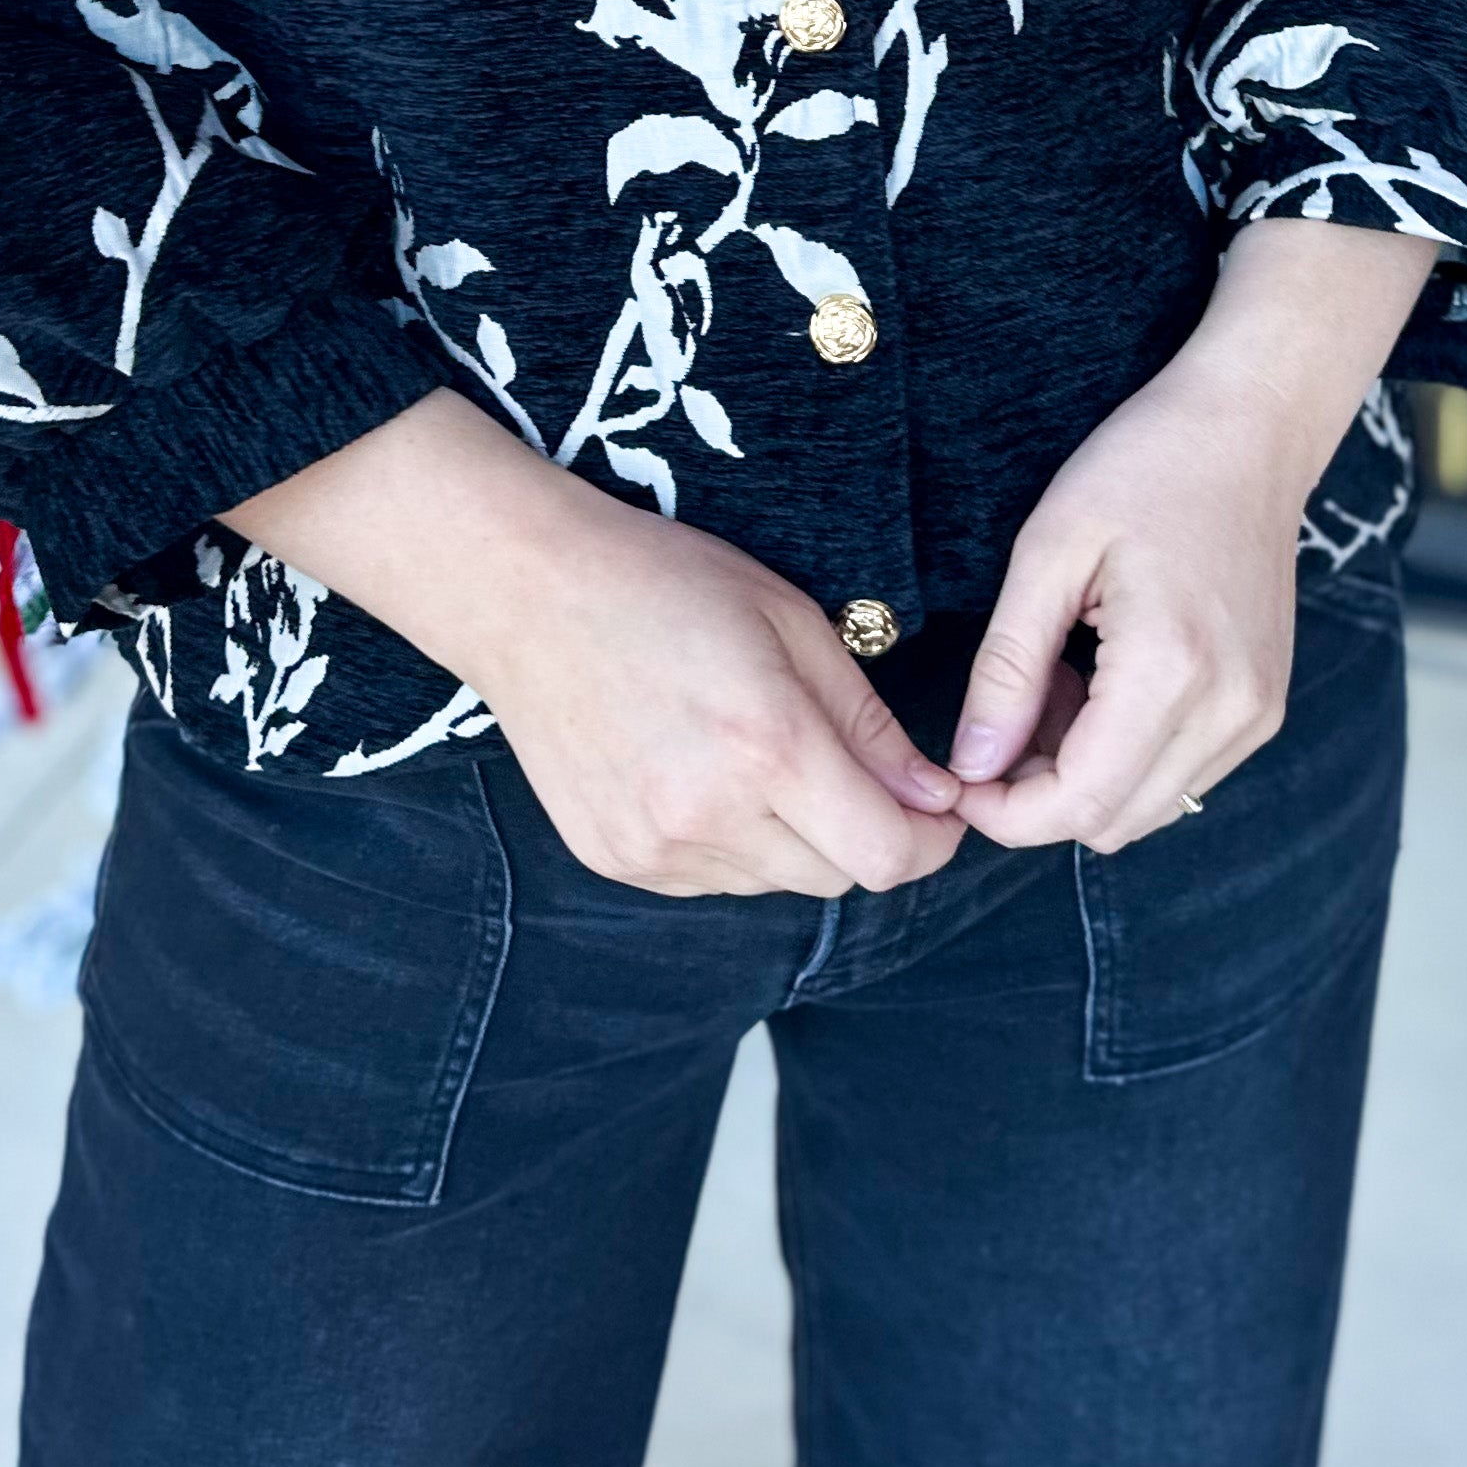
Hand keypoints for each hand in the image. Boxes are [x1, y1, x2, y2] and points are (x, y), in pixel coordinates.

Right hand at [226, 394, 963, 901]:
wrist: (527, 594)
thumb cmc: (665, 582)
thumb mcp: (789, 620)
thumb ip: (867, 722)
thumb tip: (934, 797)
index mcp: (766, 745)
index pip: (885, 856)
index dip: (931, 842)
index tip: (940, 810)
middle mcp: (710, 813)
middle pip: (837, 877)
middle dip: (867, 833)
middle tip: (852, 767)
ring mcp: (654, 848)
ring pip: (775, 883)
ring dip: (796, 840)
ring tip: (758, 754)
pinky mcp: (615, 860)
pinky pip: (712, 880)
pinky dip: (733, 843)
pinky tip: (704, 773)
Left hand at [948, 220, 1435, 855]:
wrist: (1251, 430)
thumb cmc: (1145, 466)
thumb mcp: (1049, 551)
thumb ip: (1008, 667)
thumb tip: (972, 763)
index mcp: (1173, 667)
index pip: (1080, 802)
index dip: (1006, 814)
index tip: (960, 778)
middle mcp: (1230, 710)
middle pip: (1113, 821)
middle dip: (1039, 795)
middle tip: (1004, 711)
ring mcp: (1256, 714)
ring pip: (1147, 808)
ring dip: (1084, 775)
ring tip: (1056, 682)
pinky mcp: (1262, 708)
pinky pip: (1181, 776)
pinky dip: (1127, 756)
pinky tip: (1100, 682)